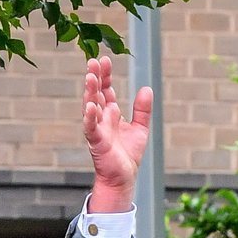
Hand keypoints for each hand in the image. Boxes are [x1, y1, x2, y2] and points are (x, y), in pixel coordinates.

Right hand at [83, 56, 151, 212]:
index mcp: (111, 112)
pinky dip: (90, 117)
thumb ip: (142, 110)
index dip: (106, 75)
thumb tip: (147, 89)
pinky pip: (91, 127)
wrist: (123, 178)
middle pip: (97, 93)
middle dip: (95, 77)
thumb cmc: (128, 155)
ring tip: (90, 77)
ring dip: (90, 92)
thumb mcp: (140, 128)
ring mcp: (98, 128)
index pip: (106, 88)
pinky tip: (90, 106)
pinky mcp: (96, 142)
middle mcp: (102, 118)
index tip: (106, 59)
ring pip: (91, 106)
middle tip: (93, 61)